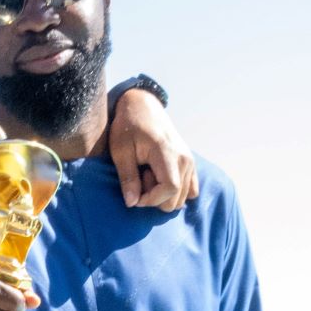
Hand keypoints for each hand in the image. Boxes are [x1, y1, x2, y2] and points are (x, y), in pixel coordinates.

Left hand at [109, 91, 197, 212]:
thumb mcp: (120, 151)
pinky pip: (190, 191)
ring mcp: (190, 161)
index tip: (134, 194)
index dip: (150, 199)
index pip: (169, 190)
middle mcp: (184, 158)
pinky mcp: (190, 163)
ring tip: (148, 175)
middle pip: (175, 199)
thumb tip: (132, 203)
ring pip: (181, 198)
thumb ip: (128, 177)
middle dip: (154, 198)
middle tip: (140, 178)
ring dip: (162, 194)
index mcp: (167, 153)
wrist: (142, 107)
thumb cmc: (128, 127)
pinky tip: (160, 179)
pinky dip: (174, 192)